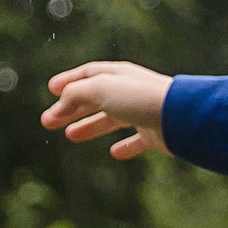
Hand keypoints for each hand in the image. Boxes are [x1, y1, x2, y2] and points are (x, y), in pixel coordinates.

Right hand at [41, 60, 170, 156]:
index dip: (68, 81)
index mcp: (118, 74)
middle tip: (47, 122)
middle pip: (95, 98)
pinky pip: (137, 141)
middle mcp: (130, 91)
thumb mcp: (99, 89)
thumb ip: (76, 94)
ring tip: (69, 135)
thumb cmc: (139, 97)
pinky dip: (125, 147)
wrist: (179, 117)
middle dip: (70, 109)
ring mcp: (143, 112)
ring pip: (111, 119)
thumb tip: (61, 105)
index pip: (88, 74)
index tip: (51, 90)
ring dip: (89, 126)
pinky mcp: (156, 134)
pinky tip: (114, 153)